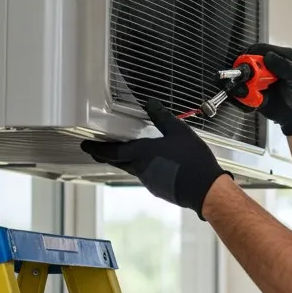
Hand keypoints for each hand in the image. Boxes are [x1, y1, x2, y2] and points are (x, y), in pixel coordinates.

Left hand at [81, 99, 229, 217]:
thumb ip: (162, 117)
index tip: (86, 146)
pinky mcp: (159, 189)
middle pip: (118, 162)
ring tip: (133, 153)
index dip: (96, 149)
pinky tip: (158, 164)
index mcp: (142, 154)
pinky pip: (147, 176)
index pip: (111, 152)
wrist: (205, 189)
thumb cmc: (193, 161)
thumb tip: (151, 103)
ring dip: (129, 161)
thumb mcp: (179, 131)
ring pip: (133, 169)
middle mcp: (141, 169)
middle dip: (107, 155)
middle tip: (100, 150)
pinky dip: (146, 169)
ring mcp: (150, 181)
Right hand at [230, 43, 291, 135]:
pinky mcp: (256, 93)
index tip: (248, 64)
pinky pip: (244, 92)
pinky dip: (246, 96)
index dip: (251, 55)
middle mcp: (269, 66)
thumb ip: (283, 65)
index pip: (260, 49)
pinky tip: (257, 101)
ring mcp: (262, 80)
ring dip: (245, 85)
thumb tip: (267, 56)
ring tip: (252, 92)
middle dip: (246, 71)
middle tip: (250, 80)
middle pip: (249, 62)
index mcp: (281, 56)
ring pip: (244, 78)